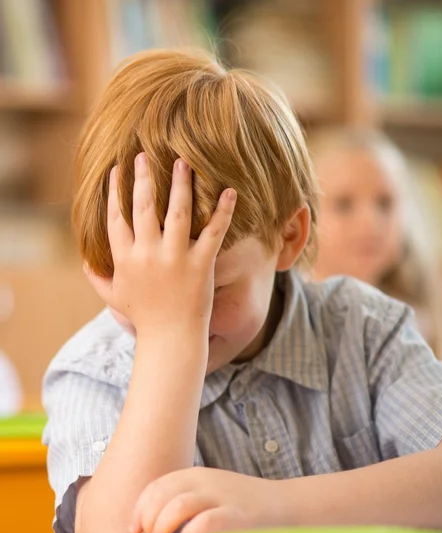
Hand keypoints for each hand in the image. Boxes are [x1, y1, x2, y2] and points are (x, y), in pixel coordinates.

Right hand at [85, 154, 235, 336]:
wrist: (171, 339)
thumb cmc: (143, 318)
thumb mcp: (113, 298)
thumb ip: (96, 277)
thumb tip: (83, 261)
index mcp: (126, 258)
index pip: (117, 217)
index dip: (116, 191)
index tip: (117, 170)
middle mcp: (148, 254)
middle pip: (144, 206)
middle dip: (143, 176)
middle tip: (143, 154)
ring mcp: (176, 258)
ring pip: (178, 211)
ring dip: (180, 183)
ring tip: (183, 161)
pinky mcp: (201, 265)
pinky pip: (213, 232)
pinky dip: (223, 211)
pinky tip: (229, 191)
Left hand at [129, 467, 288, 532]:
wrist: (283, 504)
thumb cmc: (241, 505)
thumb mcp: (210, 492)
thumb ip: (185, 499)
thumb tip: (149, 523)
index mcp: (196, 475)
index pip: (156, 486)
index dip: (140, 509)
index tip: (135, 529)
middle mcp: (206, 481)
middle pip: (162, 495)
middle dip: (148, 521)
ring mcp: (221, 497)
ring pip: (178, 506)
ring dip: (162, 528)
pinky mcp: (236, 516)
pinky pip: (204, 522)